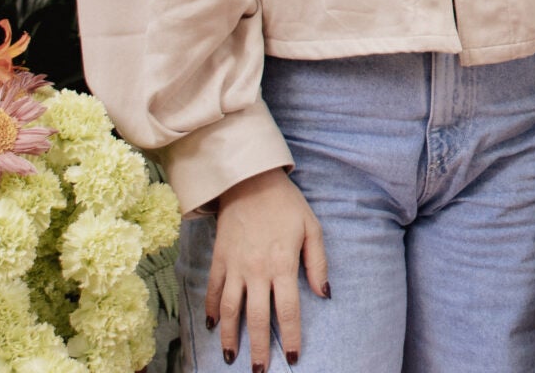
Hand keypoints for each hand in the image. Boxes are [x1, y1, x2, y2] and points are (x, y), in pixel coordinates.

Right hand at [206, 168, 328, 370]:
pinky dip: (210, 311)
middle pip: (256, 318)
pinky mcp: (219, 259)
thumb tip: (323, 294)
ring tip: (231, 357)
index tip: (293, 357)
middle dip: (258, 348)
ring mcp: (234, 266)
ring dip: (230, 336)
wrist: (250, 180)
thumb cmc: (286, 204)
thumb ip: (317, 263)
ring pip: (229, 310)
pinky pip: (213, 290)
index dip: (291, 336)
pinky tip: (212, 327)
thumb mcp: (312, 228)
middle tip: (259, 370)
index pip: (288, 310)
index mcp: (282, 264)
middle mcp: (256, 270)